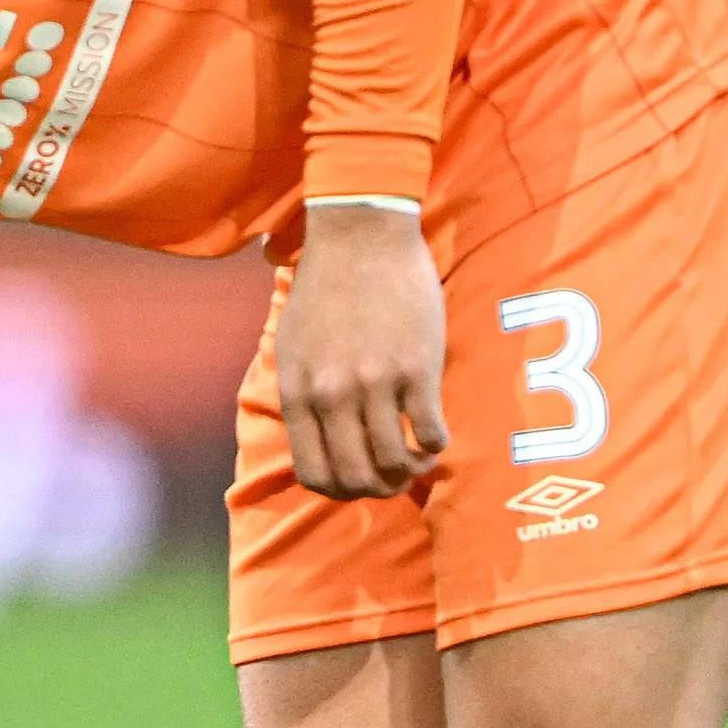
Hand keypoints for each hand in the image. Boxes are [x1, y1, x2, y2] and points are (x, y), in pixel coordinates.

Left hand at [277, 200, 447, 498]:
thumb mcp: (291, 348)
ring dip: (411, 472)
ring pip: (394, 463)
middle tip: (395, 478)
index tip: (359, 484)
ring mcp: (375, 384)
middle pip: (356, 479)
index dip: (339, 492)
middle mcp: (333, 397)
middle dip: (378, 490)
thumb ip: (301, 397)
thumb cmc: (325, 289)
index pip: (313, 474)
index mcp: (298, 393)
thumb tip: (316, 443)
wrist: (361, 235)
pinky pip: (430, 432)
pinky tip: (436, 435)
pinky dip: (436, 446)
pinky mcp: (416, 368)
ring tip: (420, 458)